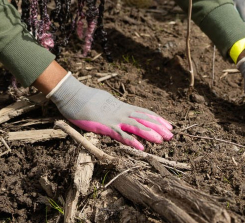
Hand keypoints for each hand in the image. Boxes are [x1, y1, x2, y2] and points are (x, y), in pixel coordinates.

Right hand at [48, 74, 172, 150]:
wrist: (72, 95)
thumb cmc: (84, 98)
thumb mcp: (102, 102)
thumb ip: (110, 106)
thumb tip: (113, 107)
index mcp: (120, 106)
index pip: (143, 112)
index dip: (156, 118)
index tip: (167, 124)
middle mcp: (121, 111)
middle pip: (144, 119)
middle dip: (158, 127)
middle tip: (171, 134)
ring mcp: (114, 118)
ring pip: (136, 126)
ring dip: (150, 134)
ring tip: (162, 141)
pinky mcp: (105, 126)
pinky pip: (121, 135)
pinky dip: (133, 142)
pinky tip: (142, 148)